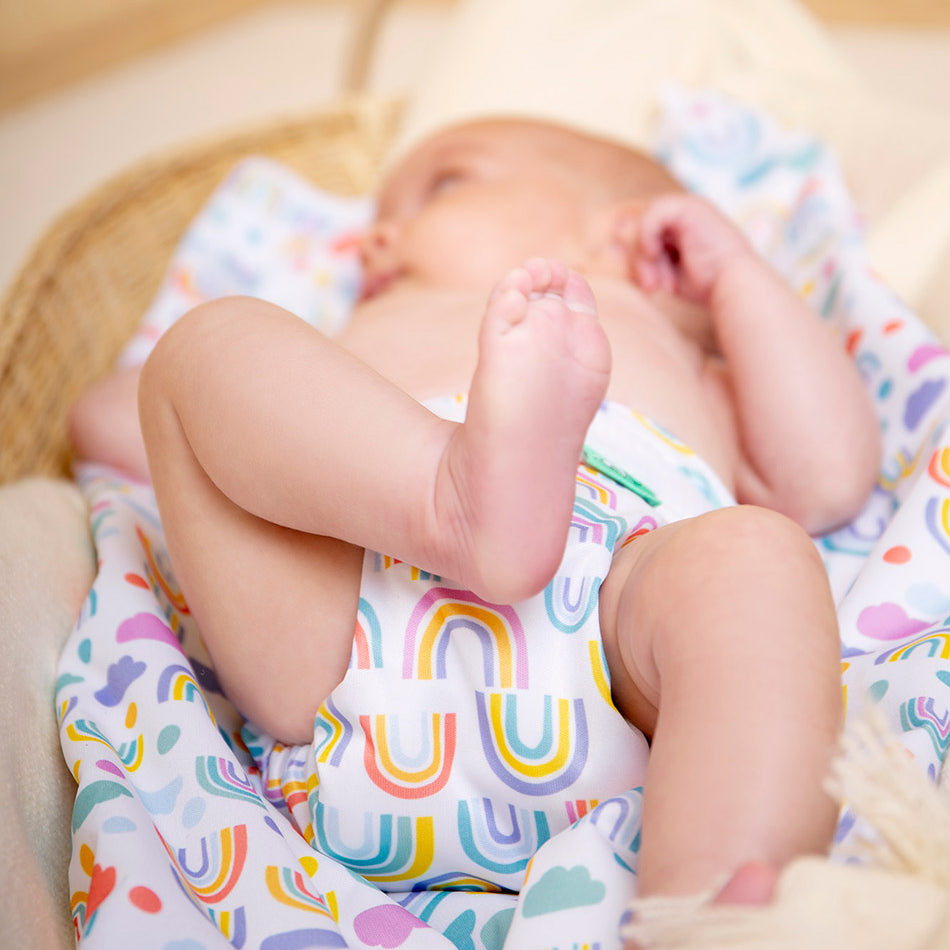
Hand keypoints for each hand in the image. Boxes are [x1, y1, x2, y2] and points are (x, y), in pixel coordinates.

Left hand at [630, 193, 750, 304]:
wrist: (734, 286)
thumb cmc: (708, 286)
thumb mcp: (668, 272)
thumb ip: (646, 260)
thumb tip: (613, 246)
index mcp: (684, 227)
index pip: (646, 234)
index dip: (640, 259)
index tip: (648, 286)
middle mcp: (686, 212)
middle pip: (641, 229)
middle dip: (641, 261)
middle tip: (651, 286)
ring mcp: (689, 206)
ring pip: (644, 223)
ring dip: (644, 256)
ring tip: (657, 281)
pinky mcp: (689, 206)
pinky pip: (652, 215)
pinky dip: (647, 238)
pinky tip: (656, 256)